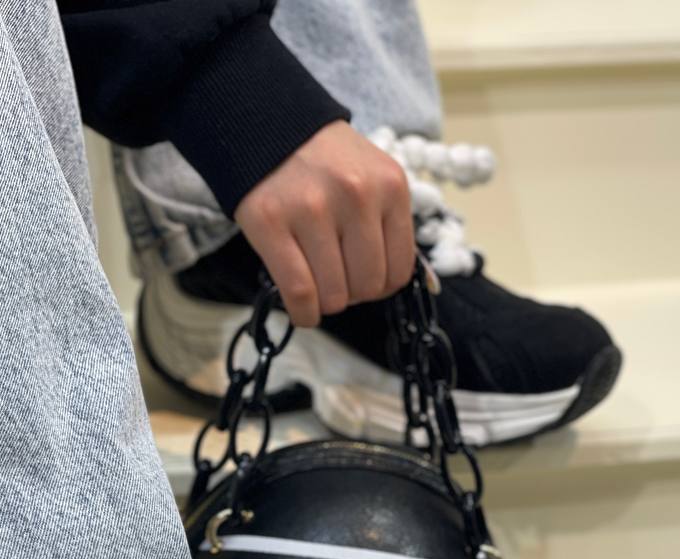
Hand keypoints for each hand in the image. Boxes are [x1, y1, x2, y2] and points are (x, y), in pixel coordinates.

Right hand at [234, 121, 414, 327]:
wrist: (269, 123)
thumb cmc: (324, 164)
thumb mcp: (373, 178)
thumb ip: (388, 225)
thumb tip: (409, 284)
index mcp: (390, 186)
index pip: (399, 271)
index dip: (380, 286)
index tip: (361, 277)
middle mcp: (356, 196)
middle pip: (367, 288)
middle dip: (351, 294)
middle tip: (334, 276)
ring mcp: (312, 209)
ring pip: (333, 296)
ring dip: (324, 302)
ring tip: (315, 281)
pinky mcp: (272, 223)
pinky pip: (299, 293)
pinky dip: (303, 313)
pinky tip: (302, 309)